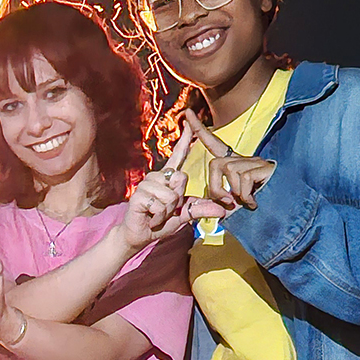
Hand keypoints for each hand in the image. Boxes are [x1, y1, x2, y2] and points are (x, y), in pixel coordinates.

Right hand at [120, 123, 225, 250]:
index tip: (189, 123)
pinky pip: (160, 205)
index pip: (178, 156)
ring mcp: (145, 184)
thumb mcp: (184, 216)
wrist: (139, 236)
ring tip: (157, 214)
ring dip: (167, 211)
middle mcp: (156, 177)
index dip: (184, 140)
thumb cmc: (160, 223)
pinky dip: (158, 216)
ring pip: (171, 195)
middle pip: (180, 179)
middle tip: (166, 210)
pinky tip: (150, 218)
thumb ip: (200, 210)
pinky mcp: (138, 195)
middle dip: (178, 201)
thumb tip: (221, 210)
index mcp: (167, 178)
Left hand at [183, 108, 277, 209]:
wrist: (289, 204)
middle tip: (226, 202)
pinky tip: (255, 203)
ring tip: (247, 203)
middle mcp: (244, 160)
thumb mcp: (237, 202)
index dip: (200, 129)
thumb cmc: (262, 205)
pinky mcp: (264, 168)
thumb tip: (213, 204)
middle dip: (215, 188)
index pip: (214, 145)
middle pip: (215, 164)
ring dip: (235, 194)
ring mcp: (255, 162)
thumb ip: (224, 200)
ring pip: (230, 172)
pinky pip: (244, 180)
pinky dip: (246, 197)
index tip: (187, 113)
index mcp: (235, 165)